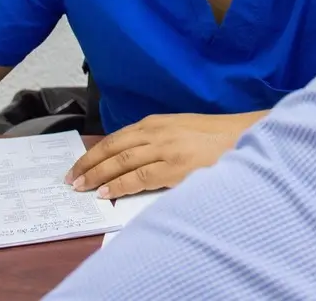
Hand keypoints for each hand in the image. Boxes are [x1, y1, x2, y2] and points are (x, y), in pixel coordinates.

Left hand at [66, 111, 266, 199]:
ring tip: (81, 187)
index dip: (95, 153)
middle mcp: (157, 132)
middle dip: (88, 165)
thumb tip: (132, 159)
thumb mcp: (181, 130)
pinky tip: (106, 192)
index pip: (116, 138)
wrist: (245, 137)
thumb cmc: (216, 136)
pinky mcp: (176, 167)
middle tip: (70, 179)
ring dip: (97, 175)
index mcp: (157, 123)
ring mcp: (166, 149)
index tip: (78, 166)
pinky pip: (140, 177)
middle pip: (113, 149)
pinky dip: (120, 185)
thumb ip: (158, 140)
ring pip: (121, 162)